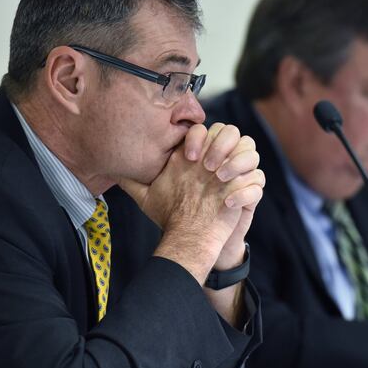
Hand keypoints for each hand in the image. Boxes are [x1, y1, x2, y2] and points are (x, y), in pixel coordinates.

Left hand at [119, 123, 262, 283]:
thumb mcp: (148, 196)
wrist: (194, 239)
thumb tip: (109, 167)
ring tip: (219, 179)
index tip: (187, 157)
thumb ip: (132, 179)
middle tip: (207, 167)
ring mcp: (237, 175)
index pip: (207, 128)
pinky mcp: (249, 192)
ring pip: (251, 150)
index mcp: (199, 153)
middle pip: (233, 132)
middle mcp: (219, 159)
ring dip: (238, 161)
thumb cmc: (173, 213)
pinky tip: (227, 202)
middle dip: (221, 145)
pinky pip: (258, 182)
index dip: (199, 137)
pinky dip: (245, 190)